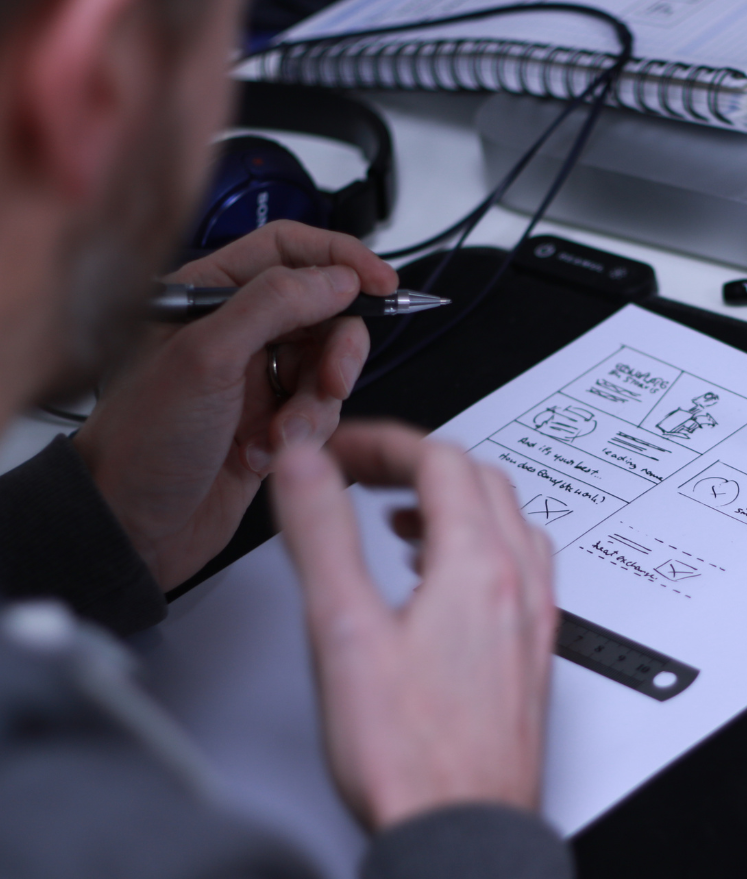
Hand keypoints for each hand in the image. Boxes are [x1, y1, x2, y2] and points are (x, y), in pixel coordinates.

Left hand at [73, 221, 396, 591]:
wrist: (132, 527)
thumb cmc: (142, 442)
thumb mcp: (207, 358)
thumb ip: (275, 304)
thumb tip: (335, 277)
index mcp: (206, 296)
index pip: (288, 251)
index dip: (340, 260)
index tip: (381, 284)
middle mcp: (234, 333)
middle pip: (321, 313)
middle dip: (337, 349)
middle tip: (334, 380)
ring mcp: (253, 380)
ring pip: (326, 368)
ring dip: (316, 405)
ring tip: (284, 434)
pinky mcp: (269, 423)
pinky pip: (318, 414)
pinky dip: (303, 436)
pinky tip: (265, 455)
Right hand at [273, 422, 556, 829]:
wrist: (462, 838)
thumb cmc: (411, 758)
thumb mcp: (344, 632)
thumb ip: (323, 535)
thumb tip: (307, 465)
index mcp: (480, 567)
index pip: (439, 461)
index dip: (384, 443)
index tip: (341, 453)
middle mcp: (520, 586)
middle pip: (480, 481)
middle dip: (419, 462)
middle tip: (366, 473)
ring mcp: (532, 620)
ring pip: (506, 522)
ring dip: (454, 500)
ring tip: (401, 515)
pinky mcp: (530, 652)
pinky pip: (516, 567)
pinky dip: (476, 545)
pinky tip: (439, 578)